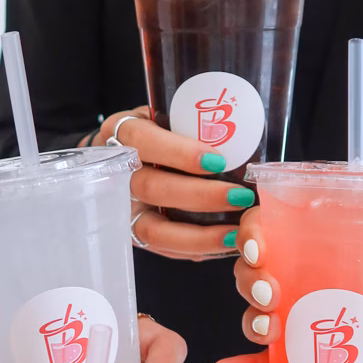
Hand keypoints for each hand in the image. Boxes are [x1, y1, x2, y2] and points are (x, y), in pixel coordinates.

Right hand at [95, 107, 254, 260]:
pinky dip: (197, 248)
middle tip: (240, 196)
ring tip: (237, 231)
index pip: (143, 140)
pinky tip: (226, 243)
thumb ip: (192, 123)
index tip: (218, 160)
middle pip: (151, 188)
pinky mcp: (134, 233)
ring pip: (154, 229)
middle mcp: (116, 174)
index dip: (179, 152)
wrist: (127, 156)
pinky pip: (164, 248)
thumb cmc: (160, 132)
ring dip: (200, 234)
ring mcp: (123, 208)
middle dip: (200, 196)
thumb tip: (245, 132)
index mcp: (124, 133)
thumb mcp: (167, 115)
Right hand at [208, 211, 362, 362]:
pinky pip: (265, 362)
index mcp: (327, 245)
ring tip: (271, 329)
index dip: (255, 231)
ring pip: (255, 312)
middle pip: (254, 269)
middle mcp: (303, 278)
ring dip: (252, 319)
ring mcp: (301, 319)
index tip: (259, 245)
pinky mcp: (304, 358)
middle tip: (272, 292)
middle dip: (252, 279)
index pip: (274, 225)